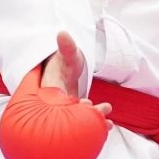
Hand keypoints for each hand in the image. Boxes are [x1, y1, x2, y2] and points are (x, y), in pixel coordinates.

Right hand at [0, 33, 112, 158]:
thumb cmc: (64, 62)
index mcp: (49, 90)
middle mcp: (55, 104)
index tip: (86, 103)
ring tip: (109, 123)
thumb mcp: (67, 54)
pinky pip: (83, 122)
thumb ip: (67, 47)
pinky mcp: (74, 116)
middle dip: (86, 117)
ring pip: (77, 121)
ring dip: (93, 122)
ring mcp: (65, 111)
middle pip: (67, 115)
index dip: (71, 105)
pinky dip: (95, 124)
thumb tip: (62, 33)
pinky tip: (109, 125)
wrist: (64, 71)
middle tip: (104, 111)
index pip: (57, 101)